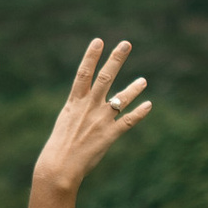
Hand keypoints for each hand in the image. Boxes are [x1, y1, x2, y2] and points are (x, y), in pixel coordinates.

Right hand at [34, 38, 149, 190]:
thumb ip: (79, 109)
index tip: (98, 40)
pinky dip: (139, 113)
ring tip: (144, 80)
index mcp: (74, 102)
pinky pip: (128, 121)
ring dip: (133, 88)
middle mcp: (88, 107)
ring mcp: (100, 120)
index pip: (83, 73)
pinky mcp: (109, 135)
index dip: (91, 56)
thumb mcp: (66, 121)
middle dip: (116, 59)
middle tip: (126, 43)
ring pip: (120, 98)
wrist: (59, 167)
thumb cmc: (59, 146)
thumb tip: (87, 101)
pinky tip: (148, 105)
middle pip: (105, 77)